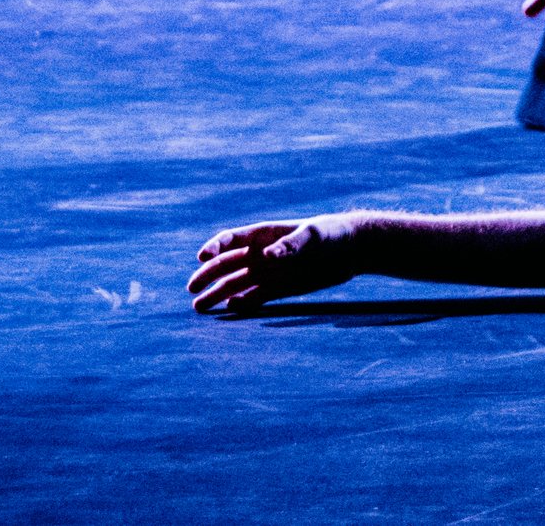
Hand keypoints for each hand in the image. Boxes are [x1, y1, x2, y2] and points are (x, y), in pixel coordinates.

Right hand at [187, 217, 359, 313]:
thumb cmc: (332, 234)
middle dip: (206, 276)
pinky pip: (253, 297)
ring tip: (199, 307)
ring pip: (235, 284)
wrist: (353, 250)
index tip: (202, 257)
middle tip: (190, 290)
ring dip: (217, 293)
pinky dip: (241, 303)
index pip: (230, 240)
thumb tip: (268, 255)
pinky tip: (230, 309)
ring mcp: (268, 272)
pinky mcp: (279, 288)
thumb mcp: (313, 235)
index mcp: (264, 234)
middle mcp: (261, 254)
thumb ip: (290, 244)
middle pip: (225, 264)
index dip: (214, 247)